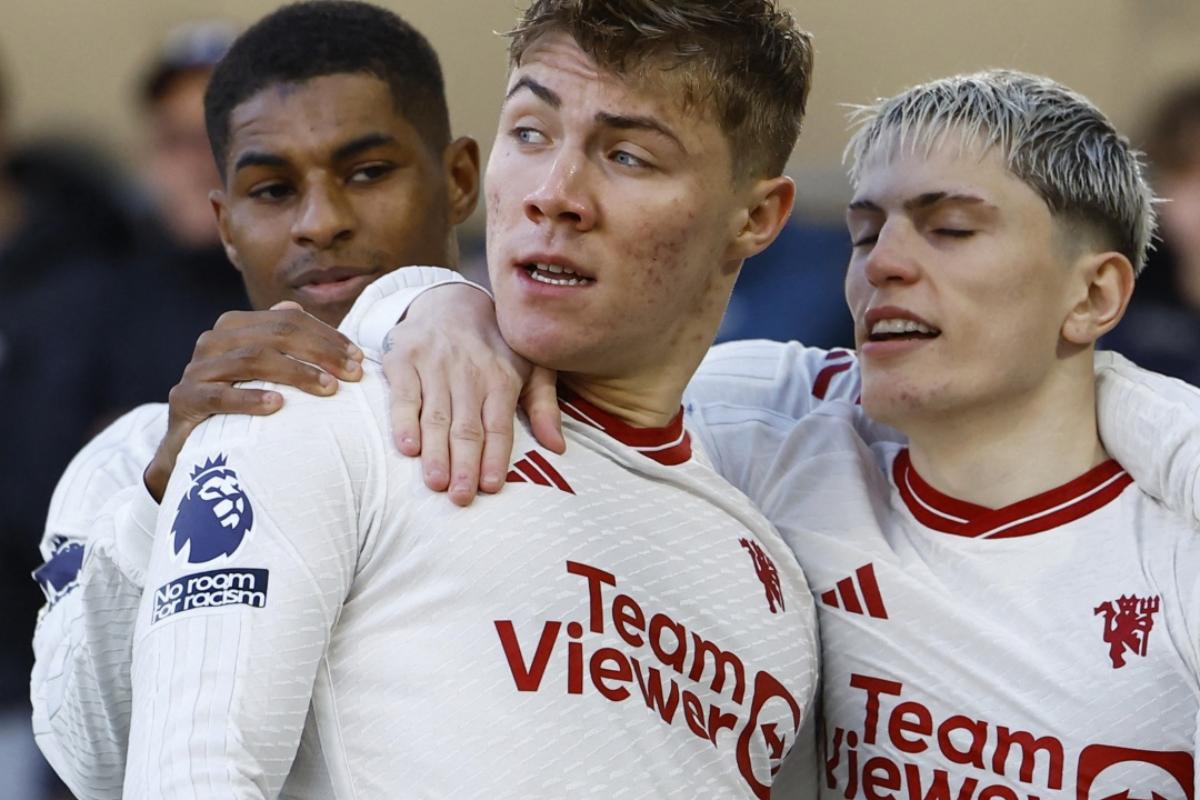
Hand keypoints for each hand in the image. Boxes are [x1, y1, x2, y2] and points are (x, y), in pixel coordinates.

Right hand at [143, 302, 363, 501]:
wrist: (191, 445)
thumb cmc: (240, 405)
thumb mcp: (266, 373)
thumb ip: (286, 343)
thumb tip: (303, 312)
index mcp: (236, 327)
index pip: (289, 320)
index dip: (327, 336)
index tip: (359, 358)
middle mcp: (214, 341)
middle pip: (275, 334)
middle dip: (320, 352)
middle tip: (352, 375)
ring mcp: (196, 369)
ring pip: (251, 359)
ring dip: (295, 372)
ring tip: (328, 388)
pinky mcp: (184, 400)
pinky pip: (218, 395)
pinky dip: (250, 399)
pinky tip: (277, 405)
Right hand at [383, 284, 563, 506]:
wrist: (450, 300)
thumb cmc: (495, 345)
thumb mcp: (530, 367)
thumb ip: (544, 406)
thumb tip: (559, 447)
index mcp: (501, 378)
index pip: (499, 424)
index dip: (495, 456)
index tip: (491, 486)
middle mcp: (469, 372)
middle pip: (467, 426)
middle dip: (464, 463)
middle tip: (460, 497)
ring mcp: (435, 365)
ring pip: (436, 415)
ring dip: (435, 451)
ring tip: (435, 482)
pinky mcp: (404, 359)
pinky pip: (403, 395)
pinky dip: (404, 421)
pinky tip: (406, 447)